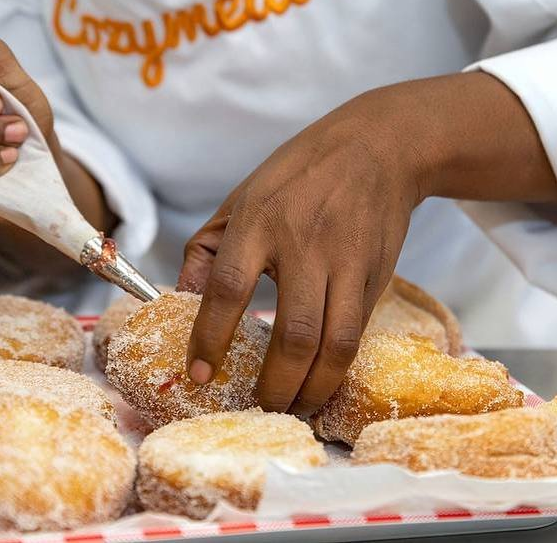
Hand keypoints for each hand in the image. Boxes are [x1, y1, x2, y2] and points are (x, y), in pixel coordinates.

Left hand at [179, 73, 556, 416]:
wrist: (376, 148)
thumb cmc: (298, 174)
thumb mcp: (240, 196)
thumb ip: (205, 249)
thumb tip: (180, 301)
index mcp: (259, 220)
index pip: (227, 286)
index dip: (210, 335)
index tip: (199, 374)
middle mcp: (304, 242)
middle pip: (294, 331)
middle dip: (275, 384)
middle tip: (259, 406)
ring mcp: (346, 262)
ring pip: (334, 343)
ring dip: (312, 388)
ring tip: (293, 407)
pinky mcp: (376, 276)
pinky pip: (357, 335)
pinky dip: (338, 370)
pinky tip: (320, 383)